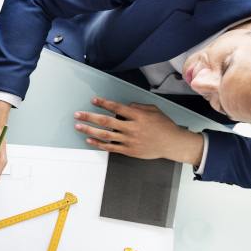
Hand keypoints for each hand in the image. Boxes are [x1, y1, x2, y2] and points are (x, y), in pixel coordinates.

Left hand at [75, 97, 203, 165]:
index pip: (117, 108)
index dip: (104, 104)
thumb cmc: (164, 125)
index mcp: (138, 116)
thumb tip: (124, 106)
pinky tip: (88, 140)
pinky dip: (98, 143)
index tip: (93, 100)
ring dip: (89, 130)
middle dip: (90, 117)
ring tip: (78, 126)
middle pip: (106, 121)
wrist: (172, 143)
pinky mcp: (129, 150)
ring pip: (105, 135)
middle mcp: (132, 128)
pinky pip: (110, 147)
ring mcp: (129, 140)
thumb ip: (137, 107)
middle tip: (77, 114)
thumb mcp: (153, 110)